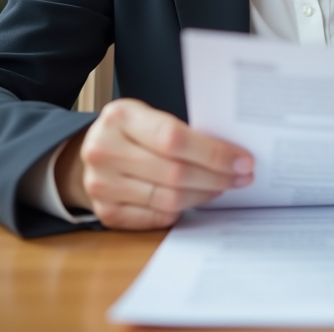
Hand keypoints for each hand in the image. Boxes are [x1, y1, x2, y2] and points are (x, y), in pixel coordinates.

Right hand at [57, 98, 253, 229]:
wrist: (91, 153)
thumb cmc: (130, 132)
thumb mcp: (146, 116)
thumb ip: (179, 131)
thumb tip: (231, 153)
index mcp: (119, 117)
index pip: (174, 138)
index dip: (213, 153)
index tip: (243, 160)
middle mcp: (105, 151)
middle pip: (174, 172)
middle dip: (217, 177)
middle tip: (242, 177)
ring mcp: (102, 185)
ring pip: (169, 199)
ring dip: (204, 195)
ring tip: (222, 187)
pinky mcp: (107, 213)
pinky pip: (156, 217)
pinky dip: (182, 210)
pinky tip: (196, 199)